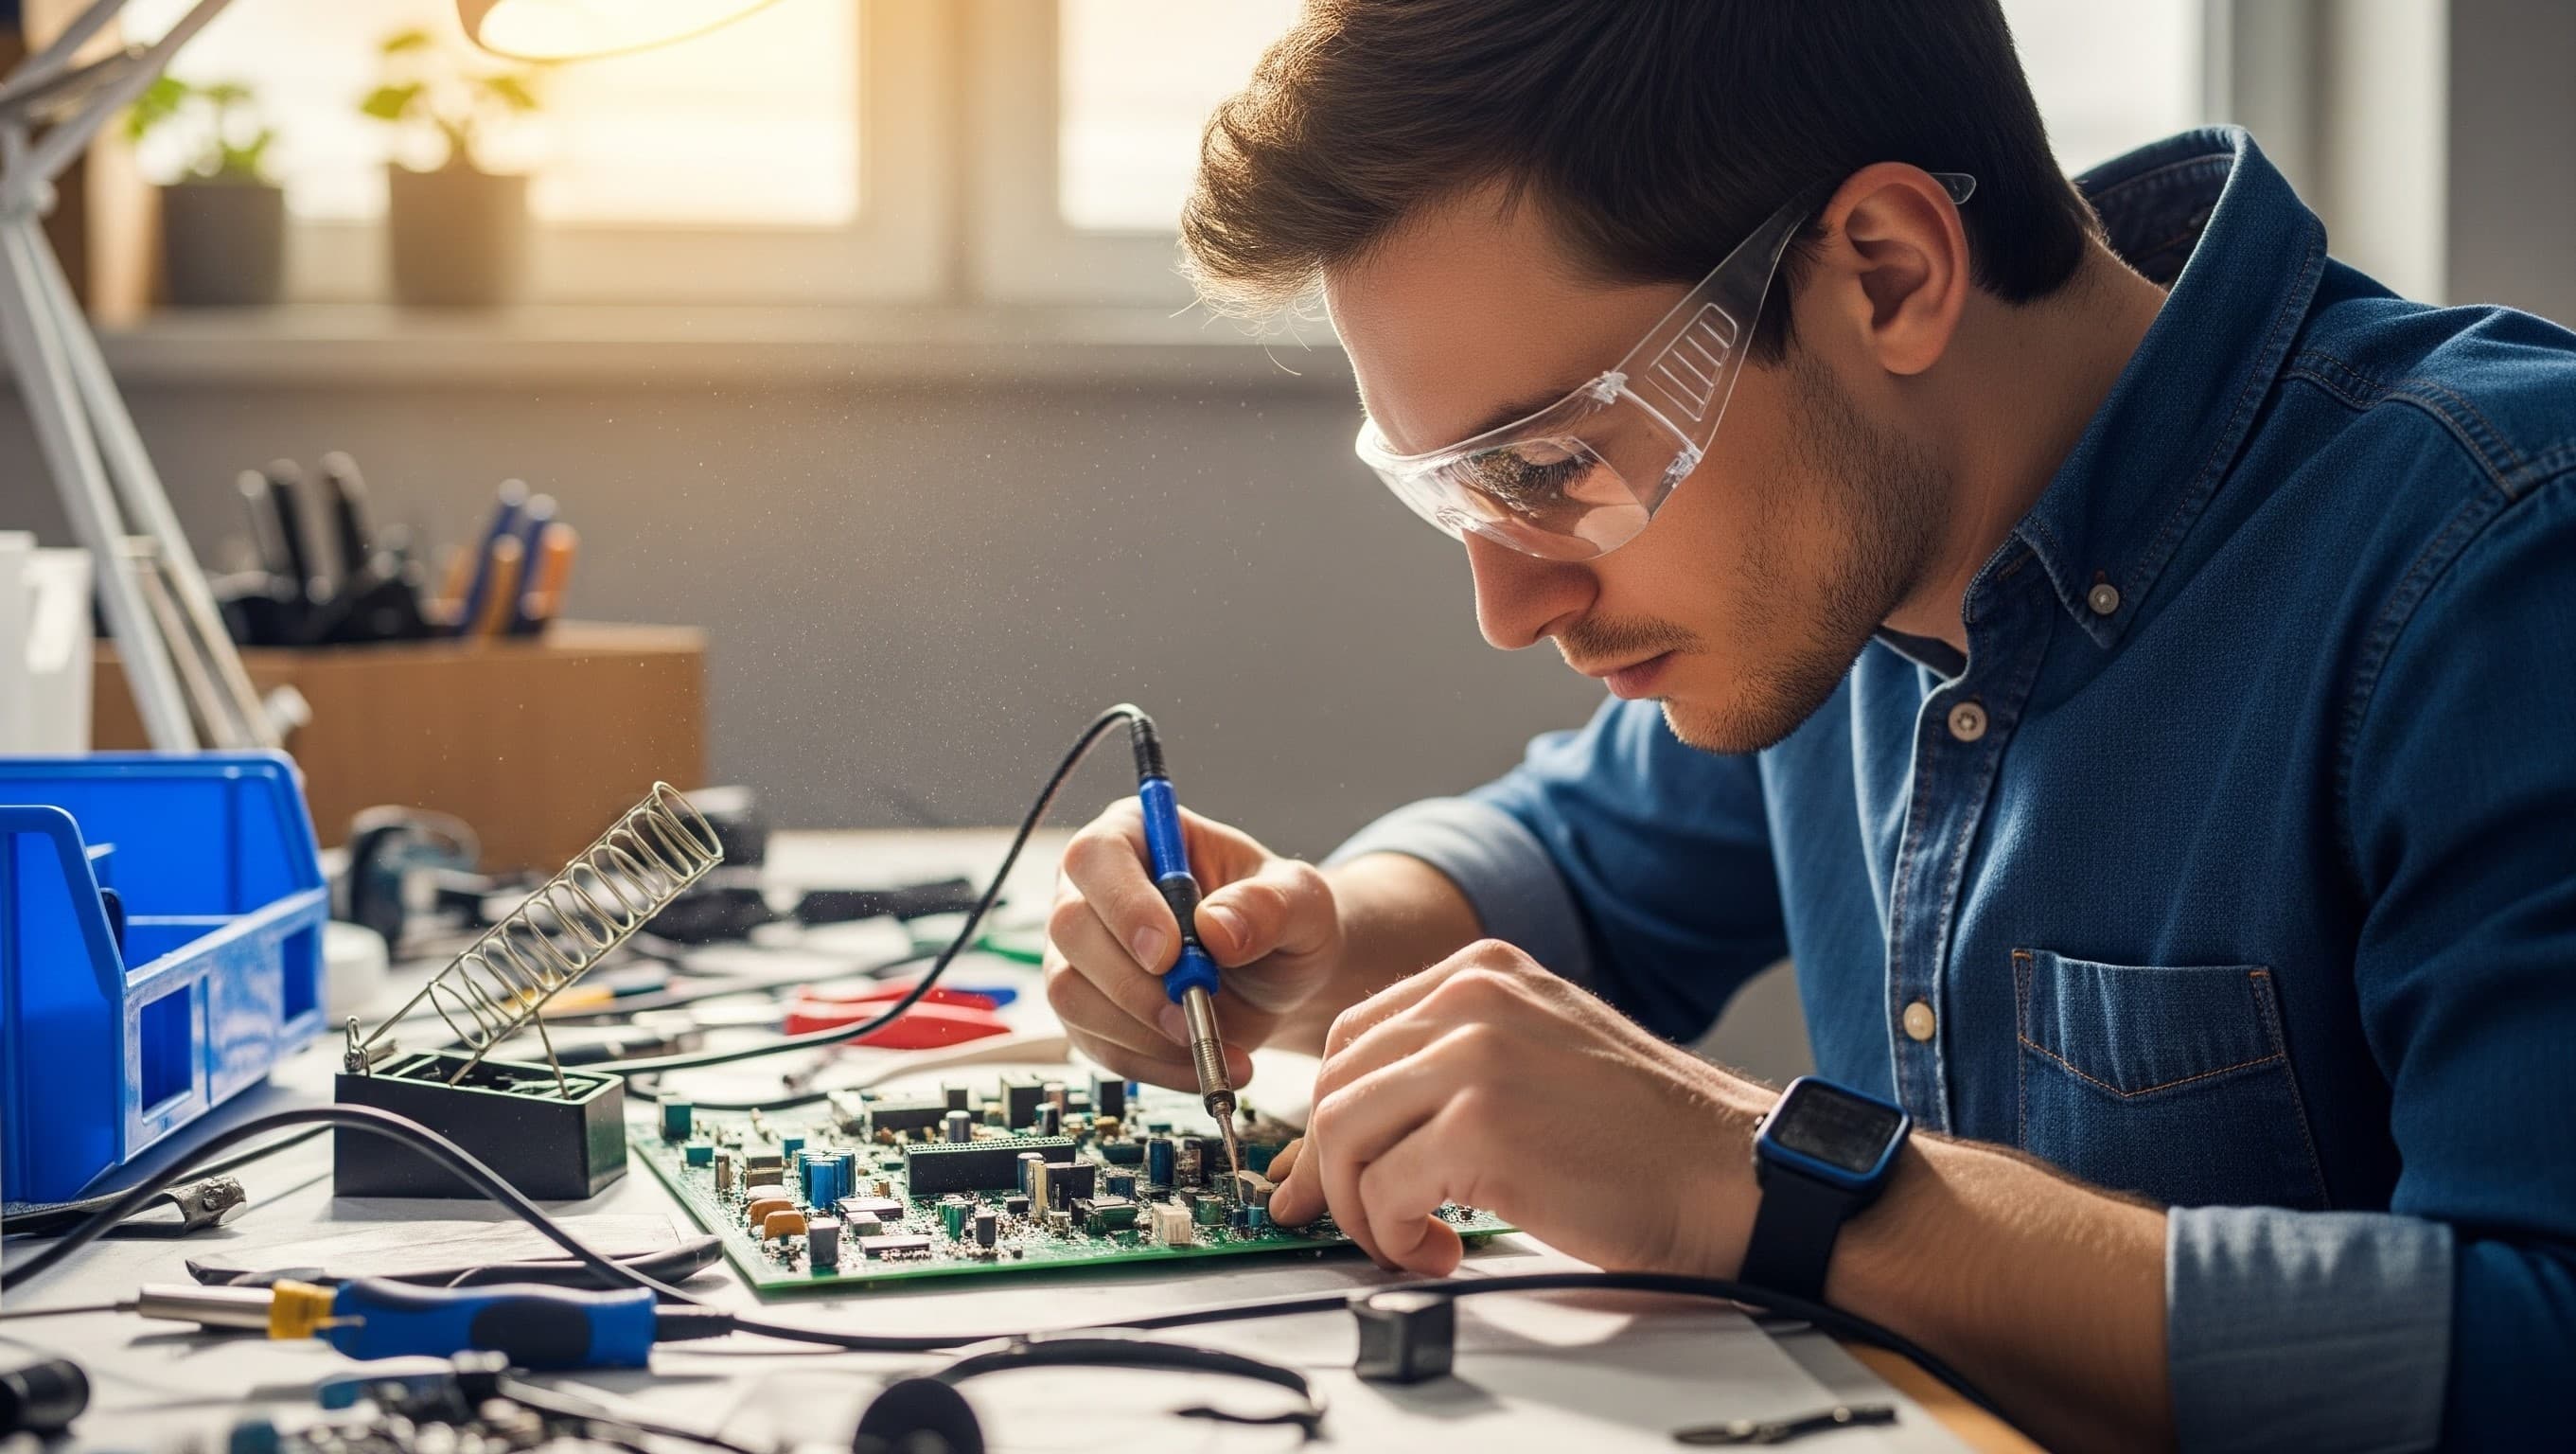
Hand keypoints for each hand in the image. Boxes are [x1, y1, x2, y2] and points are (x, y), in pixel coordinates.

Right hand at [1043, 799, 1342, 1089]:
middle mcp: (1092, 890)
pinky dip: (1151, 1065)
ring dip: (1140, 1030)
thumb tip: (1216, 927)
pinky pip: (1097, 1046)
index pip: (1096, 857)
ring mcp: (1081, 953)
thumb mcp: (1300, 901)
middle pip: (1070, 928)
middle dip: (1133, 982)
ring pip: (1070, 993)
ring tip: (1211, 1042)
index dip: (1123, 905)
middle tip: (1194, 1010)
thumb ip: (1268, 905)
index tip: (1167, 953)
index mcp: (1135, 835)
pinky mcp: (1089, 1012)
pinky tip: (1203, 1065)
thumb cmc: (1283, 920)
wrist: (1282, 976)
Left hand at [1267, 939, 1775, 1276]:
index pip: (1353, 1034)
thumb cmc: (1650, 1138)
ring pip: (1341, 1131)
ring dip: (1357, 1205)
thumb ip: (1456, 1061)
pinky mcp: (1480, 1126)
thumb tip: (1360, 1125)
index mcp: (1483, 973)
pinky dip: (1391, 1233)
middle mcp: (1471, 998)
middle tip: (1353, 1220)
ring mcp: (1473, 1056)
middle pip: (1334, 1082)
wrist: (1732, 1175)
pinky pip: (1381, 1187)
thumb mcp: (1541, 1051)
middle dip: (1330, 1168)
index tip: (1327, 1170)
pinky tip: (1436, 1250)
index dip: (1330, 1113)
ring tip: (1404, 1238)